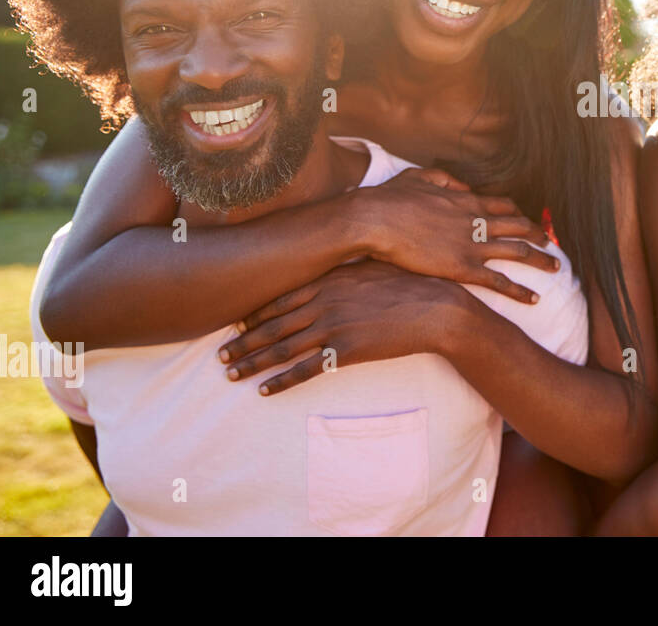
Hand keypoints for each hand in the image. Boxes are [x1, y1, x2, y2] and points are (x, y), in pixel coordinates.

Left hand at [217, 260, 484, 394]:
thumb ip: (345, 270)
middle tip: (221, 354)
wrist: (436, 307)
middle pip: (272, 324)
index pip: (280, 297)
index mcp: (328, 280)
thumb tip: (330, 270)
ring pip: (282, 348)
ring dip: (253, 363)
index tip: (235, 323)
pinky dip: (282, 382)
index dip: (254, 313)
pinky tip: (265, 390)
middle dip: (243, 341)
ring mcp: (333, 326)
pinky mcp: (346, 351)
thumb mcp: (373, 267)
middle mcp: (324, 302)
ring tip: (231, 374)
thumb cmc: (410, 284)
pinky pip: (306, 370)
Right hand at [348, 167, 557, 302]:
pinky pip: (500, 282)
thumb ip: (444, 178)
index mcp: (466, 200)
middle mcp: (476, 221)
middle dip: (539, 235)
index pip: (504, 206)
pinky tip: (534, 299)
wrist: (374, 220)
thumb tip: (461, 184)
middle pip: (520, 227)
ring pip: (519, 252)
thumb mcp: (419, 177)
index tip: (528, 221)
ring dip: (541, 260)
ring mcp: (473, 245)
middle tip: (551, 242)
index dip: (519, 214)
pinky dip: (520, 291)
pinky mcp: (463, 268)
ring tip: (556, 266)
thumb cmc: (389, 199)